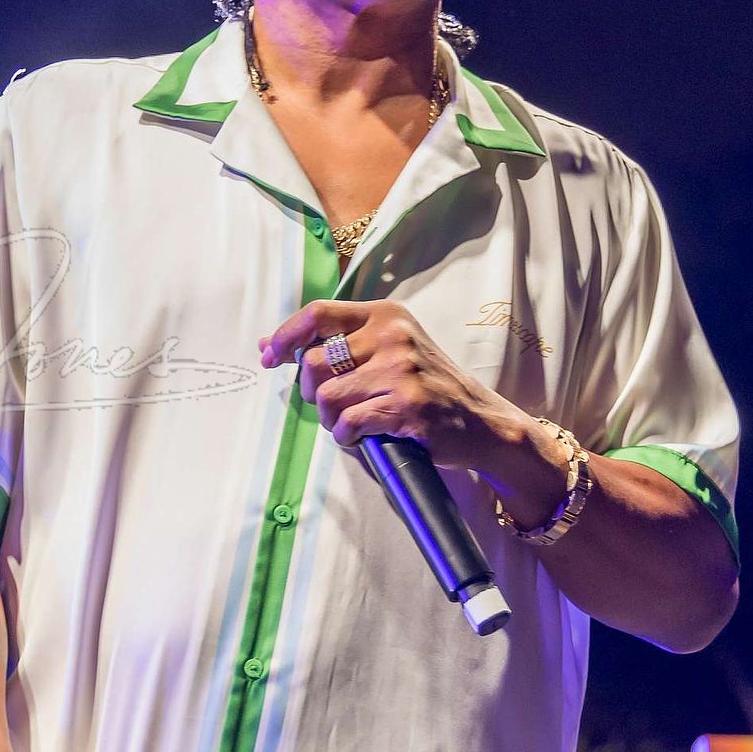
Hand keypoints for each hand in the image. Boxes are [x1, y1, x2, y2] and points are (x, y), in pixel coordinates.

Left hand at [259, 297, 564, 495]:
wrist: (483, 422)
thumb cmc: (428, 387)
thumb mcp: (390, 350)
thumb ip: (336, 344)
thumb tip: (269, 345)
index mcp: (386, 315)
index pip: (318, 314)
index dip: (286, 336)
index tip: (269, 357)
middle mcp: (393, 335)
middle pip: (313, 362)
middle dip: (309, 391)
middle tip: (329, 405)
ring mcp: (401, 369)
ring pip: (326, 396)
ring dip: (329, 419)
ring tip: (350, 423)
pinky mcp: (407, 405)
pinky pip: (348, 422)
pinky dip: (345, 436)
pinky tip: (360, 437)